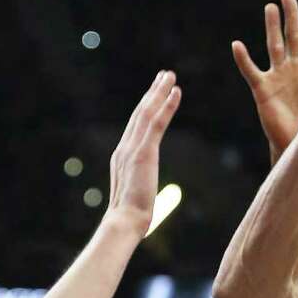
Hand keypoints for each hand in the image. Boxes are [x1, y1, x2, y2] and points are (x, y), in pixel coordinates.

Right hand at [107, 70, 181, 233]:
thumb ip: (139, 188)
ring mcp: (133, 149)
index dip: (145, 108)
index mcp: (122, 157)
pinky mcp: (144, 153)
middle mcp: (124, 148)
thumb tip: (144, 199)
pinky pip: (156, 123)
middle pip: (140, 113)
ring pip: (147, 112)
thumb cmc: (130, 217)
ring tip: (170, 76)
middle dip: (152, 92)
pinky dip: (166, 106)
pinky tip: (176, 92)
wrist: (124, 222)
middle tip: (163, 75)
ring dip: (159, 92)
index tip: (153, 93)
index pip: (135, 127)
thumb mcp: (135, 197)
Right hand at [233, 0, 297, 158]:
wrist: (296, 144)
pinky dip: (244, 59)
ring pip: (274, 46)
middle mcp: (295, 67)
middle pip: (293, 35)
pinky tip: (237, 44)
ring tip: (271, 7)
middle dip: (292, 15)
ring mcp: (278, 76)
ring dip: (272, 27)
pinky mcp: (263, 89)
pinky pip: (251, 71)